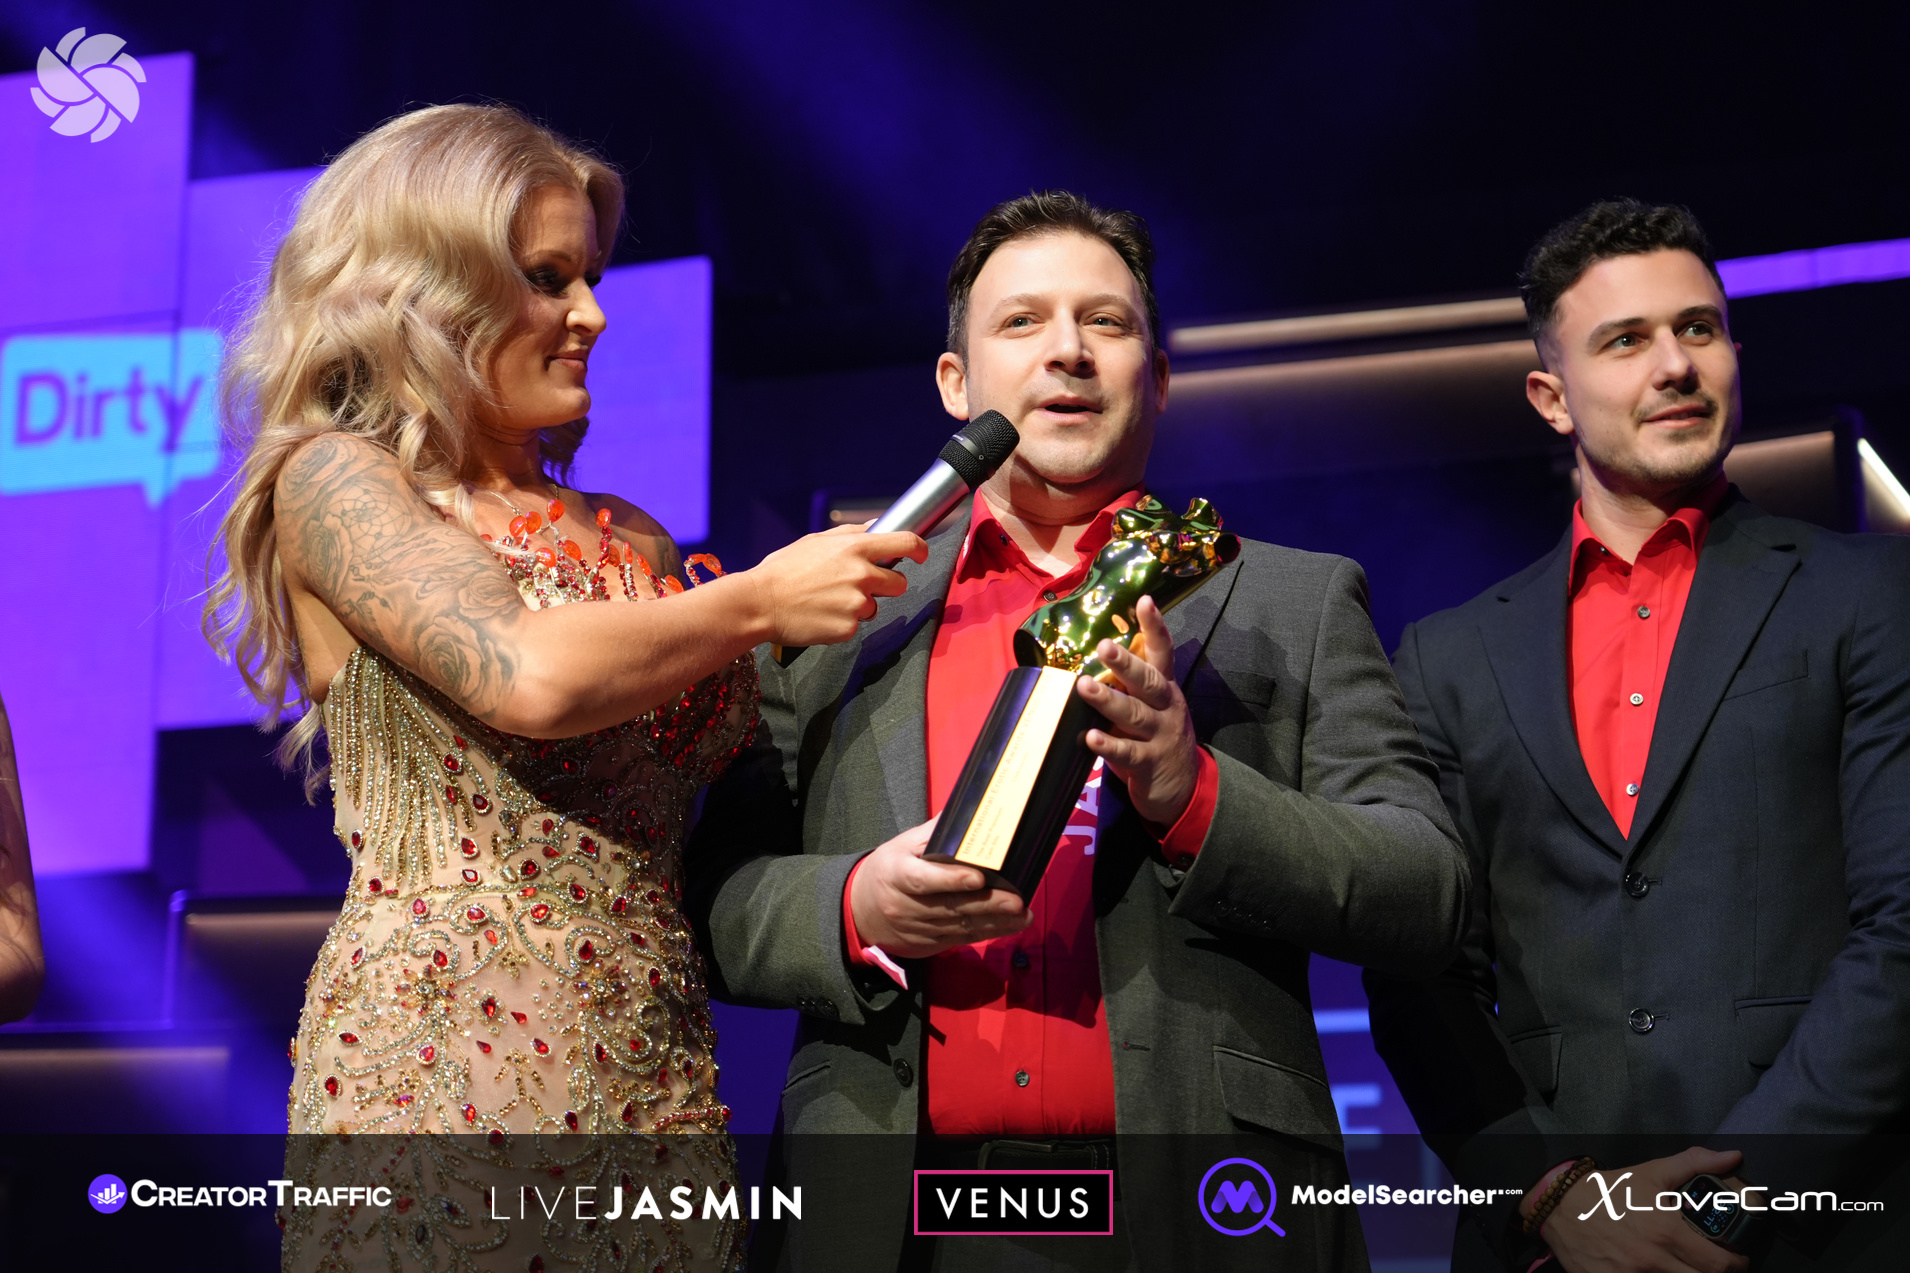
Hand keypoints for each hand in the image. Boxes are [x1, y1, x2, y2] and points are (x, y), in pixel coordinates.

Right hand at [747, 523, 926, 646]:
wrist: (759, 603)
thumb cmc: (784, 570)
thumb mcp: (816, 541)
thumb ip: (852, 533)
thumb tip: (878, 526)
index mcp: (855, 548)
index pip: (906, 543)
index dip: (920, 549)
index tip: (921, 554)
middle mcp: (862, 574)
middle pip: (899, 583)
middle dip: (886, 586)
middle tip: (858, 586)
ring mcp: (857, 603)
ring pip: (875, 607)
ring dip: (860, 606)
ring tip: (828, 601)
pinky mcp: (848, 628)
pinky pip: (856, 625)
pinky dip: (842, 622)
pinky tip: (821, 615)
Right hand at [848, 819, 1029, 958]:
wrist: (861, 911)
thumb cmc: (887, 871)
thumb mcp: (901, 846)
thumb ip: (935, 832)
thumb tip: (969, 808)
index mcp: (896, 875)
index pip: (923, 880)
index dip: (951, 880)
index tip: (979, 878)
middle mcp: (905, 906)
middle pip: (950, 907)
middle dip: (987, 905)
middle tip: (1016, 900)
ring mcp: (918, 929)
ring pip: (960, 928)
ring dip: (995, 922)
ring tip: (1023, 914)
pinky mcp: (929, 945)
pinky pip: (962, 939)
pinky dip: (988, 932)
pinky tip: (1011, 925)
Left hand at [1073, 596, 1199, 826]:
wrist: (1183, 790)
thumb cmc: (1155, 740)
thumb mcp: (1149, 709)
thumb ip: (1127, 689)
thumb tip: (1086, 660)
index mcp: (1165, 689)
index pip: (1163, 652)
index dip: (1155, 627)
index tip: (1144, 600)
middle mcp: (1166, 707)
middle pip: (1148, 681)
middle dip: (1126, 663)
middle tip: (1104, 645)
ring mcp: (1161, 735)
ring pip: (1135, 714)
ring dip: (1109, 700)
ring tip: (1084, 686)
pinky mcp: (1150, 763)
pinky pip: (1128, 753)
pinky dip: (1109, 745)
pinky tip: (1091, 738)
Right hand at [1540, 1147, 1749, 1272]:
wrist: (1561, 1207)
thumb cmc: (1608, 1191)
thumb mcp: (1651, 1173)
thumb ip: (1694, 1164)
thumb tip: (1732, 1156)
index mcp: (1666, 1231)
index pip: (1720, 1264)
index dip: (1736, 1264)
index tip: (1736, 1259)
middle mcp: (1653, 1259)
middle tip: (1717, 1266)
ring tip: (1689, 1267)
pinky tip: (1660, 1272)